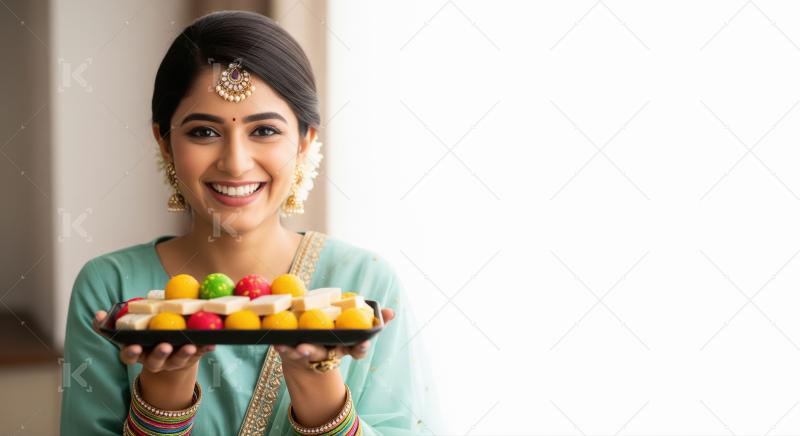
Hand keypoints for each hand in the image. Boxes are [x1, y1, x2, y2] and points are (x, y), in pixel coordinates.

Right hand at [92, 310, 214, 372]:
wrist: (170, 353)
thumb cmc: (147, 334)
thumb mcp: (130, 328)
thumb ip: (114, 321)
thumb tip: (98, 314)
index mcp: (138, 351)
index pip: (129, 355)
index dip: (131, 352)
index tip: (134, 346)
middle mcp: (154, 359)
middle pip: (155, 361)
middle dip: (160, 354)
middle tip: (165, 345)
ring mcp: (173, 361)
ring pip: (178, 360)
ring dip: (184, 353)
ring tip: (190, 345)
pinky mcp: (192, 358)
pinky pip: (200, 353)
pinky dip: (205, 348)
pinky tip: (212, 342)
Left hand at [275, 308, 394, 371]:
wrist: (308, 351)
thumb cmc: (334, 332)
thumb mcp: (352, 322)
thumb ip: (371, 317)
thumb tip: (392, 312)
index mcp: (344, 346)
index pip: (357, 349)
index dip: (360, 347)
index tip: (363, 343)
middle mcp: (328, 353)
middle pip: (326, 354)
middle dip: (316, 351)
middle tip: (308, 347)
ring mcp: (309, 355)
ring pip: (305, 354)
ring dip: (299, 351)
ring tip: (294, 346)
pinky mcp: (293, 354)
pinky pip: (287, 351)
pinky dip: (283, 347)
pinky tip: (277, 342)